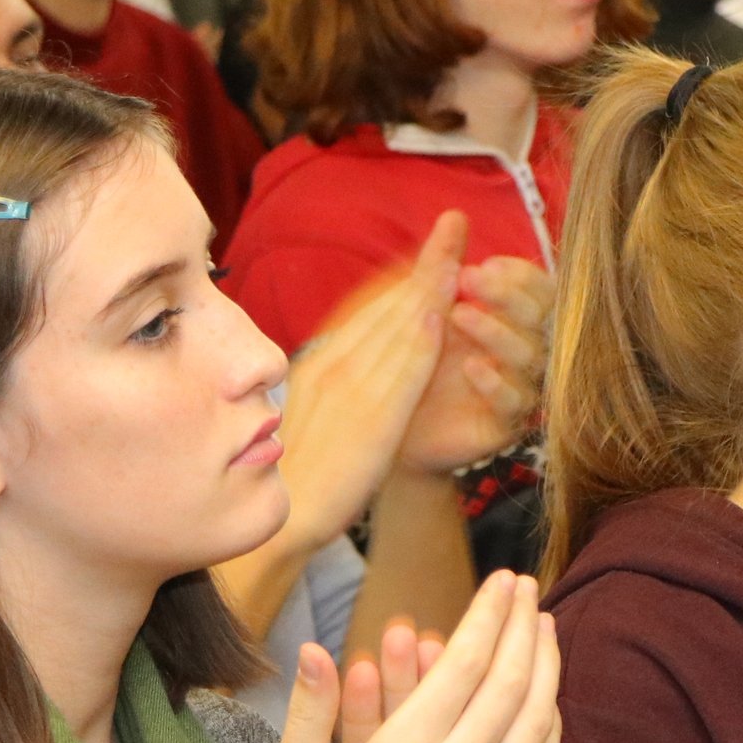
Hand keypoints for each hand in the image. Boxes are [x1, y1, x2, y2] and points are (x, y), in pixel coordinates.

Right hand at [261, 573, 561, 742]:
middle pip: (507, 683)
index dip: (488, 617)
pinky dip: (549, 726)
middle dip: (522, 627)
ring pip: (533, 723)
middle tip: (527, 589)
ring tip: (545, 628)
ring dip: (546, 668)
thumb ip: (312, 709)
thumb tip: (312, 647)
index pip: (463, 666)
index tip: (502, 582)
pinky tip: (548, 698)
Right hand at [275, 214, 460, 550]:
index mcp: (320, 365)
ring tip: (459, 249)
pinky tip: (446, 310)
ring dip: (432, 284)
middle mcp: (333, 367)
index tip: (432, 249)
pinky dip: (423, 335)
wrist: (283, 519)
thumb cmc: (296, 475)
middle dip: (424, 262)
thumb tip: (348, 369)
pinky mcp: (370, 418)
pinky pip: (402, 369)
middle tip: (455, 224)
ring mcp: (350, 389)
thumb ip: (333, 387)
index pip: (369, 310)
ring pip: (398, 326)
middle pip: (386, 304)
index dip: (404, 275)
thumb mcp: (310, 416)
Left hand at [398, 255, 549, 475]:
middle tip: (470, 278)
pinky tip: (471, 367)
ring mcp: (521, 388)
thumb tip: (454, 215)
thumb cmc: (413, 363)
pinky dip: (497, 383)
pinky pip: (517, 404)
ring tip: (459, 316)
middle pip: (542, 317)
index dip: (519, 274)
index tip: (485, 264)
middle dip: (509, 295)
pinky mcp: (507, 425)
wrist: (392, 429)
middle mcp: (524, 350)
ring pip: (532, 357)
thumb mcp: (422, 307)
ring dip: (498, 332)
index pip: (539, 288)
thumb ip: (442, 264)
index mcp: (512, 318)